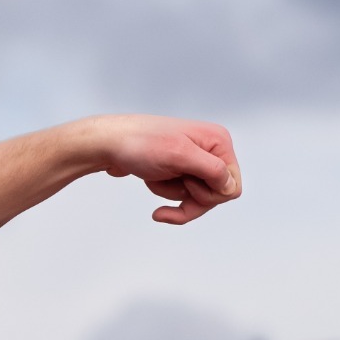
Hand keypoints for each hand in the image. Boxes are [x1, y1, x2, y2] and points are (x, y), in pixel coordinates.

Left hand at [92, 115, 241, 224]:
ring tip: (156, 176)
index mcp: (218, 142)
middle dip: (189, 196)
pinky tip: (151, 180)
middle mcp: (210, 151)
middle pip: (215, 195)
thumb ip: (211, 170)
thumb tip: (231, 187)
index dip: (210, 194)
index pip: (232, 186)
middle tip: (168, 180)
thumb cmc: (140, 144)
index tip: (187, 183)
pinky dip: (164, 192)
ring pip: (196, 197)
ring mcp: (194, 161)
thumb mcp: (179, 156)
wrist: (107, 144)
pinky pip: (180, 195)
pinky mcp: (179, 170)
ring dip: (172, 193)